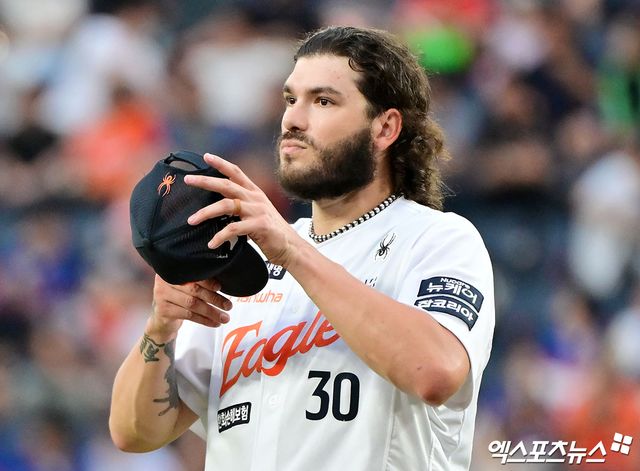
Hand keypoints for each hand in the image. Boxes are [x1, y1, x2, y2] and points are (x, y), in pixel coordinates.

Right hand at [146, 275, 232, 339]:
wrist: (162, 318)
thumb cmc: (180, 297)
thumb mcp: (187, 286)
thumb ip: (200, 280)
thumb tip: (225, 280)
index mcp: (173, 269)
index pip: (193, 274)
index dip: (208, 281)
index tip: (220, 287)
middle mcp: (164, 281)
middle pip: (193, 289)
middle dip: (214, 298)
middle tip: (228, 305)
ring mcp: (162, 295)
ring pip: (192, 304)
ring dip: (211, 311)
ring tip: (225, 317)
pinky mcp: (164, 311)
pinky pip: (188, 315)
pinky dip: (204, 320)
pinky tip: (214, 322)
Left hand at [184, 153, 301, 266]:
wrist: (291, 247)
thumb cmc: (270, 232)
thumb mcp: (257, 213)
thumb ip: (241, 206)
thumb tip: (218, 207)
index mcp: (255, 192)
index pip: (236, 172)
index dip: (221, 163)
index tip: (205, 156)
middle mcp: (256, 198)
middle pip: (226, 185)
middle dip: (205, 181)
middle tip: (187, 180)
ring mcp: (258, 211)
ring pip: (226, 205)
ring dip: (206, 213)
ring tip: (192, 221)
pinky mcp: (259, 226)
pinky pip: (233, 228)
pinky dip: (220, 236)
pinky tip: (211, 244)